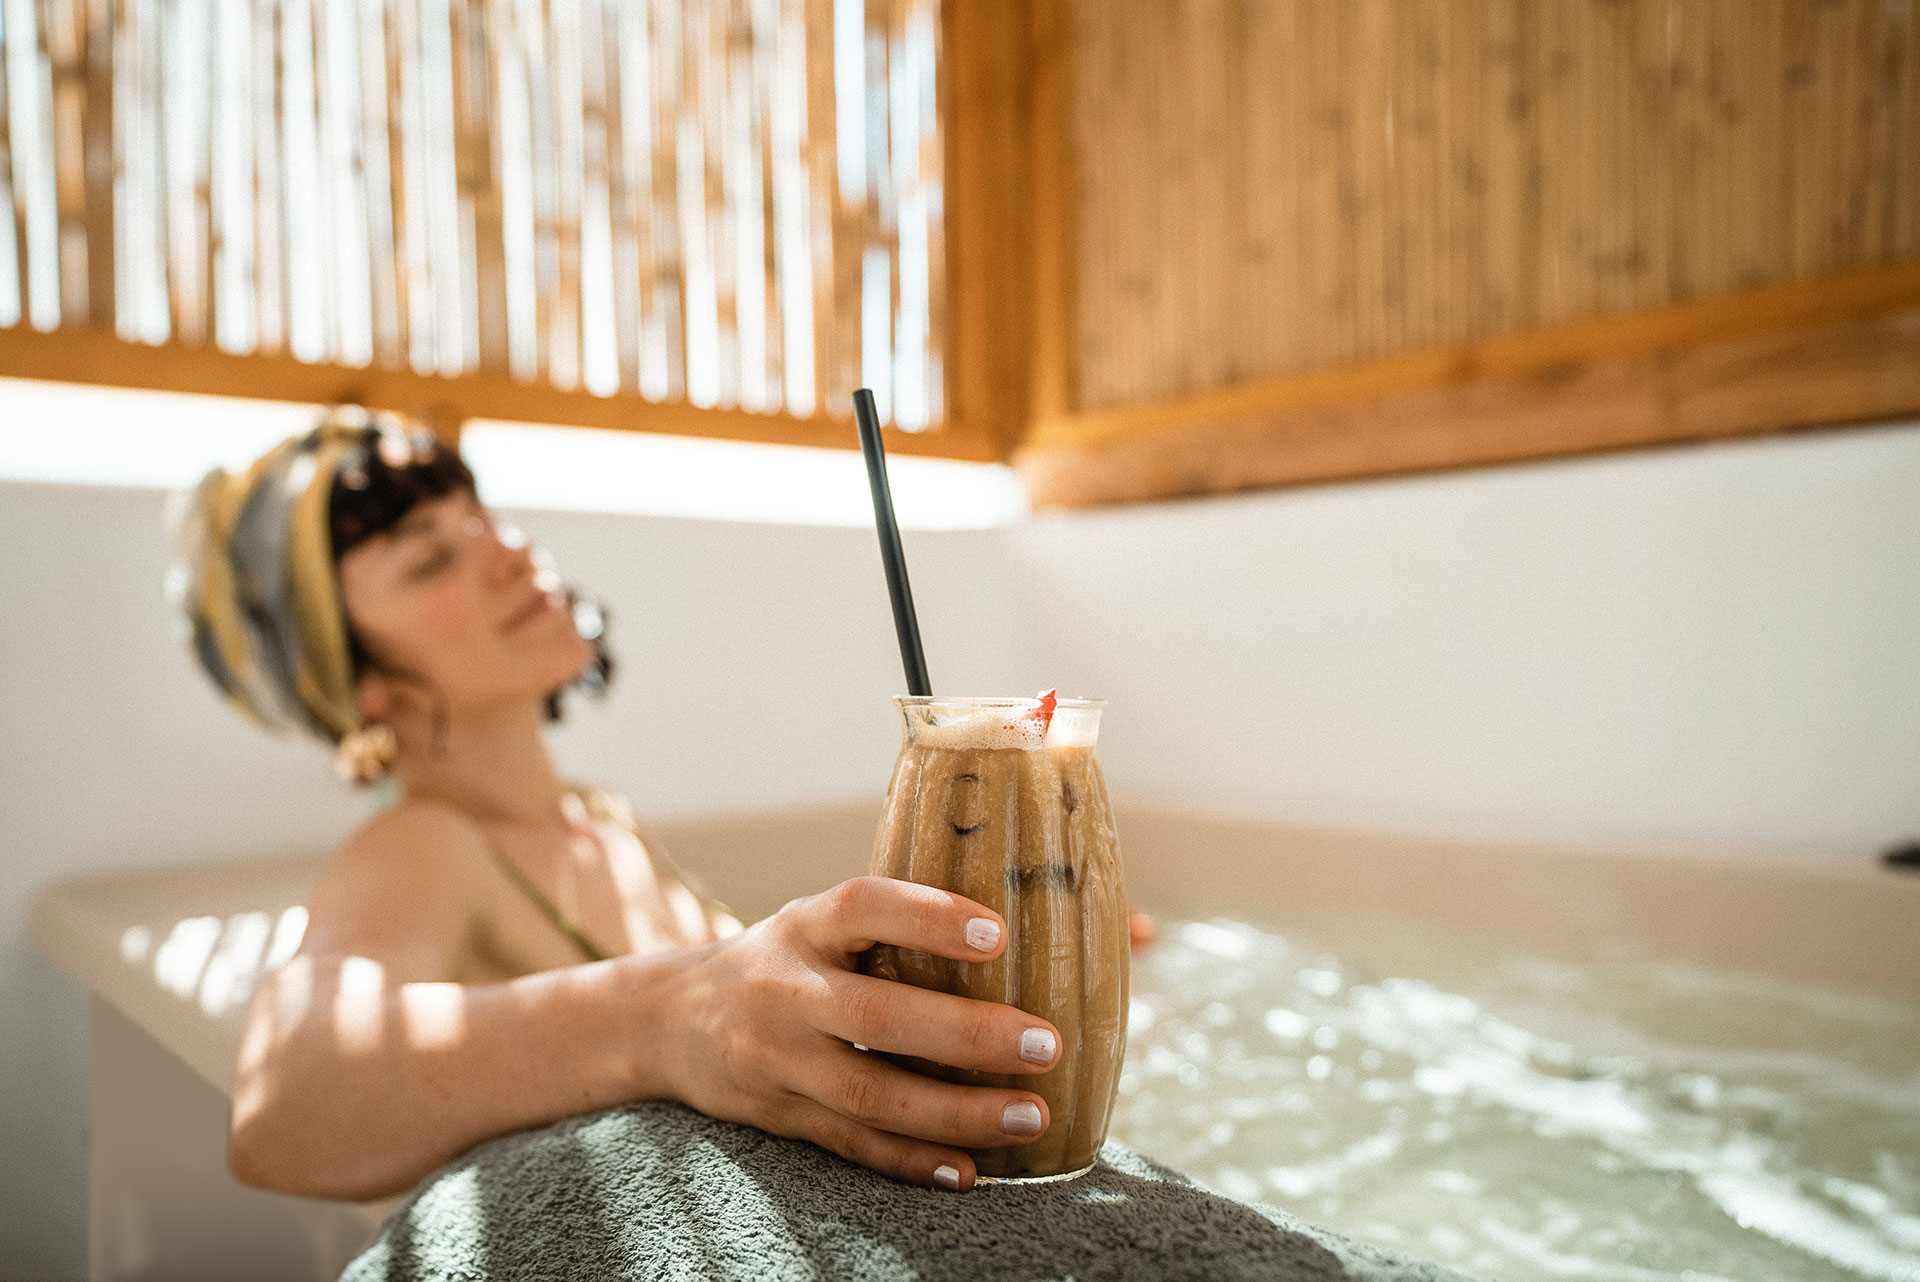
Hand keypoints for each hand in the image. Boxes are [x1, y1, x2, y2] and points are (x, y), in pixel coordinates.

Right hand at [651, 876, 1060, 1191]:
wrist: (671, 1019)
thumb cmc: (794, 956)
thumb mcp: (830, 921)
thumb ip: (927, 920)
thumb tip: (1120, 925)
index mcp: (806, 924)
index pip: (863, 907)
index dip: (927, 918)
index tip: (997, 934)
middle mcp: (785, 988)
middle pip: (876, 1014)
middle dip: (965, 1035)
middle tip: (1046, 1044)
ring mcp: (778, 1059)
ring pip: (870, 1092)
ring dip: (955, 1112)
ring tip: (1031, 1115)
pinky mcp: (781, 1116)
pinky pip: (851, 1145)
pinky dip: (911, 1162)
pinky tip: (969, 1172)